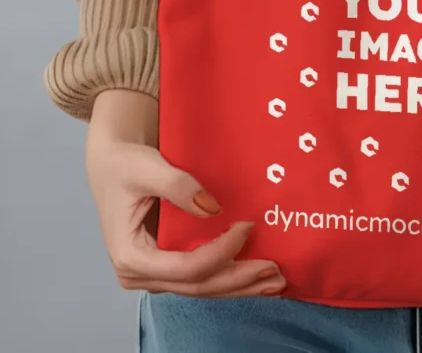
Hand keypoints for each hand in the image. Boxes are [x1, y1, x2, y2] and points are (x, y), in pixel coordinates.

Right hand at [86, 91, 284, 297]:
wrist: (113, 166)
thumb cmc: (126, 166)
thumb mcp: (147, 168)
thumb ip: (177, 186)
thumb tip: (211, 208)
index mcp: (131, 256)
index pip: (186, 267)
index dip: (221, 253)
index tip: (248, 226)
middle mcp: (141, 274)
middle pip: (198, 286)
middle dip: (239, 280)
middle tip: (276, 271)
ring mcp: (155, 274)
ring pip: (202, 288)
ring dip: (240, 286)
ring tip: (276, 282)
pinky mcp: (168, 267)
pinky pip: (201, 278)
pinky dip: (229, 278)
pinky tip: (256, 277)